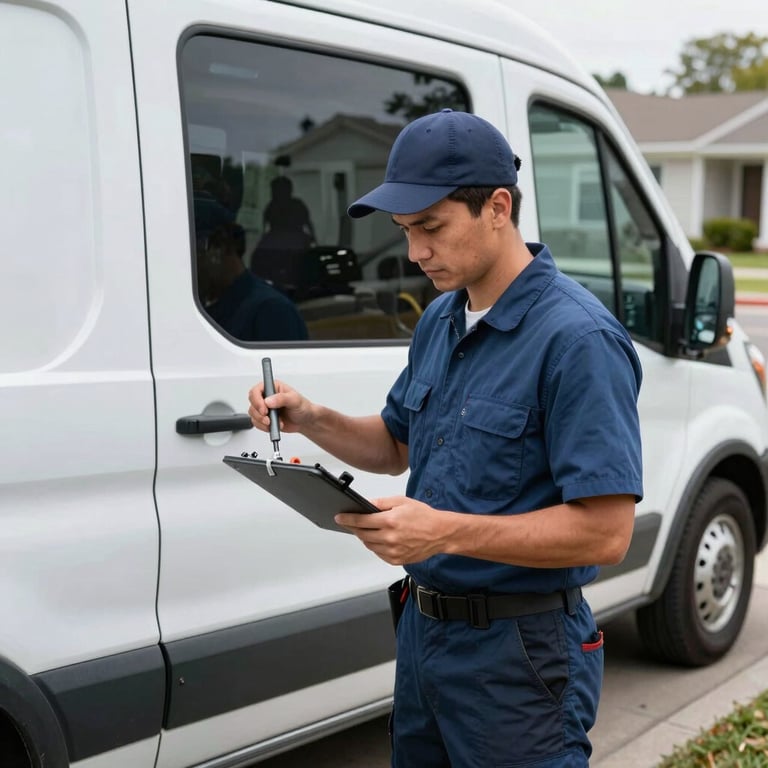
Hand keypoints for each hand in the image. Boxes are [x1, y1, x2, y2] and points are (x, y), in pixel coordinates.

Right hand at [247, 380, 313, 433]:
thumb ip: (282, 398)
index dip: (257, 400)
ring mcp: (265, 408)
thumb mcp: (295, 400)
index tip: (264, 409)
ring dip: (262, 421)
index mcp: (273, 387)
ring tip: (275, 423)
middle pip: (252, 402)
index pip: (256, 390)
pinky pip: (257, 423)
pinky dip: (264, 426)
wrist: (305, 420)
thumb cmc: (302, 407)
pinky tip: (275, 426)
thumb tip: (269, 401)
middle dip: (258, 413)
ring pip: (253, 413)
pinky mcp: (265, 418)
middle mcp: (267, 396)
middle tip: (268, 419)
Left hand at [335, 496, 453, 564]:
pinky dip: (375, 546)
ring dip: (365, 537)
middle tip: (352, 523)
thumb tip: (366, 504)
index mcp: (390, 521)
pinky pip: (378, 553)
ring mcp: (393, 551)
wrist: (440, 533)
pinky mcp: (396, 560)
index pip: (361, 520)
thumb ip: (381, 502)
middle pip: (362, 534)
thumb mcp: (402, 501)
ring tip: (368, 529)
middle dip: (355, 528)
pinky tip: (380, 539)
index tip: (339, 517)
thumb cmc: (423, 516)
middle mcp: (390, 538)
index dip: (348, 519)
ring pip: (369, 545)